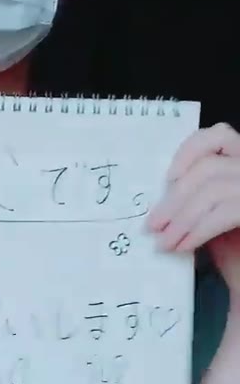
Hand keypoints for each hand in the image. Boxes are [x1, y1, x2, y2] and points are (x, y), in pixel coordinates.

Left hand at [147, 123, 239, 294]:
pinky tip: (183, 247)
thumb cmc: (231, 248)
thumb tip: (159, 192)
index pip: (218, 135)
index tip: (166, 179)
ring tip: (163, 242)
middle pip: (209, 168)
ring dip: (181, 219)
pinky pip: (224, 213)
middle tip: (152, 225)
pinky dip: (198, 230)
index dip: (189, 151)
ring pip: (213, 191)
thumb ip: (194, 194)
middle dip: (174, 199)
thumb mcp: (210, 212)